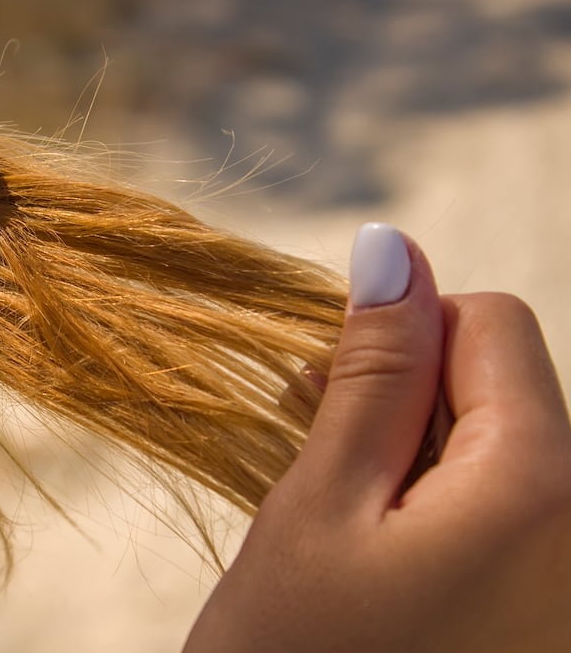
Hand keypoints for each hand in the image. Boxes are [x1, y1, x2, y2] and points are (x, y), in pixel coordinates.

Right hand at [185, 224, 570, 651]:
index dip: (400, 338)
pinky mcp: (546, 616)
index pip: (492, 323)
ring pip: (502, 455)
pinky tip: (377, 564)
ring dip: (414, 463)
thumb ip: (371, 374)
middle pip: (506, 390)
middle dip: (407, 404)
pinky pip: (509, 521)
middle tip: (317, 466)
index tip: (325, 397)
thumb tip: (393, 248)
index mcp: (543, 487)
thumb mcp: (318, 507)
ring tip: (341, 528)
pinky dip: (438, 517)